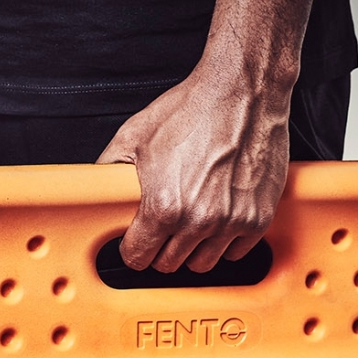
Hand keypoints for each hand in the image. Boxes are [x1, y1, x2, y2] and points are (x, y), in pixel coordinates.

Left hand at [97, 59, 292, 272]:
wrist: (242, 92)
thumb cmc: (193, 109)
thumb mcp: (134, 135)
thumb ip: (109, 172)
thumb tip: (99, 193)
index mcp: (164, 205)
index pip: (138, 257)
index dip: (132, 248)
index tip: (137, 240)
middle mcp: (199, 219)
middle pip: (168, 264)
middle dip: (161, 248)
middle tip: (163, 226)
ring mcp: (231, 222)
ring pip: (202, 264)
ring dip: (193, 249)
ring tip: (191, 222)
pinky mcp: (258, 218)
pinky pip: (236, 253)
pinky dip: (225, 242)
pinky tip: (218, 219)